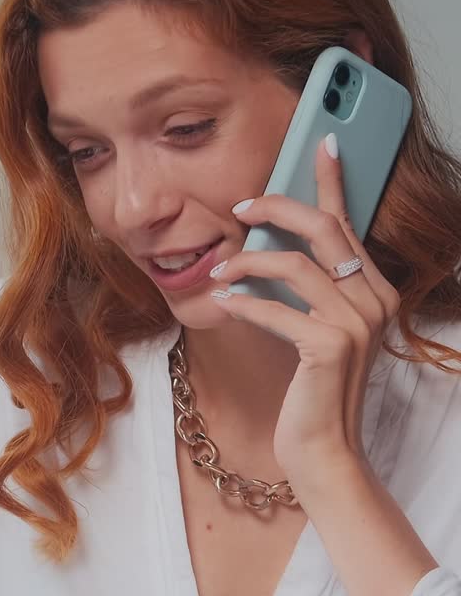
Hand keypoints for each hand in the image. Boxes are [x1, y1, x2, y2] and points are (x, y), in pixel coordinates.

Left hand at [210, 136, 400, 488]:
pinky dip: (244, 301)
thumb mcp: (316, 332)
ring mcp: (356, 325)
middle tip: (241, 203)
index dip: (334, 182)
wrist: (324, 450)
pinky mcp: (329, 348)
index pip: (351, 225)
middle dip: (279, 206)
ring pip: (294, 264)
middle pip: (325, 230)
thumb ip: (309, 291)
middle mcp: (374, 302)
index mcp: (375, 293)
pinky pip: (275, 307)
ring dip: (248, 259)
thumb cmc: (314, 392)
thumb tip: (274, 244)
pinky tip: (224, 300)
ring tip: (220, 267)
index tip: (321, 144)